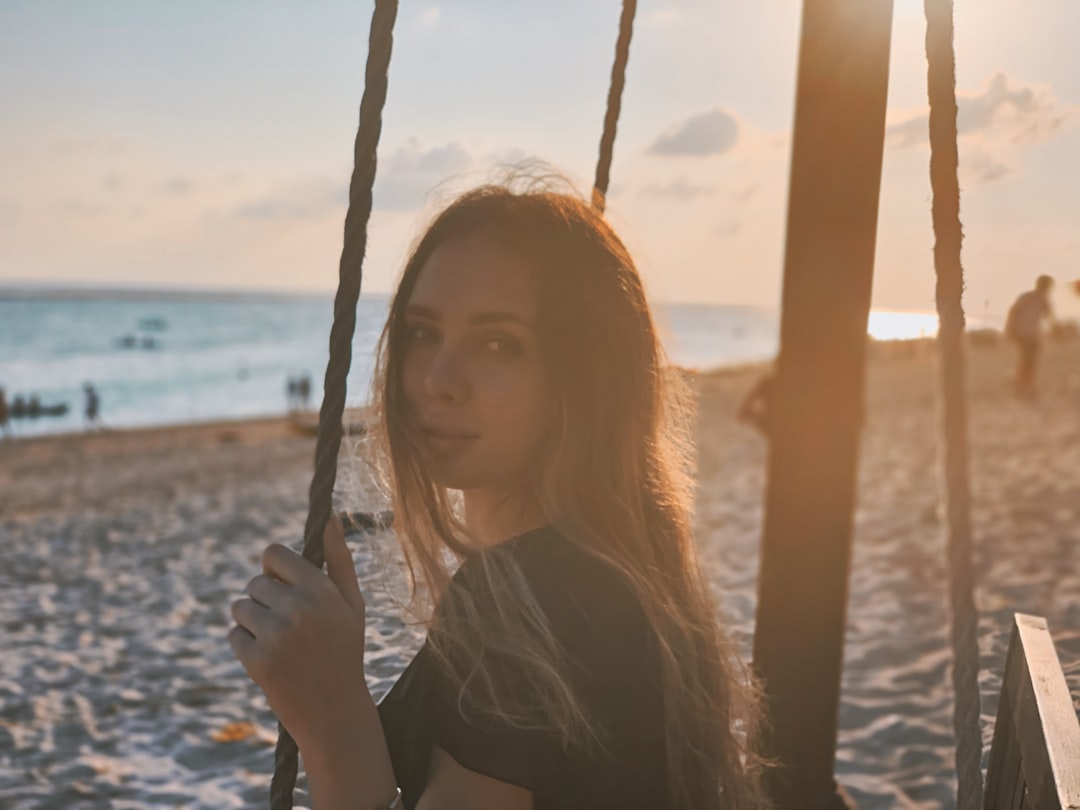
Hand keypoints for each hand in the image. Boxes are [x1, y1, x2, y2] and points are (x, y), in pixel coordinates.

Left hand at [229, 517, 373, 750]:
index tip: (285, 588)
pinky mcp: (256, 660)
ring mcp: (276, 635)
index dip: (274, 570)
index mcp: (321, 589)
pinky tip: (270, 660)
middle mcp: (299, 608)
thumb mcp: (351, 604)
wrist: (334, 711)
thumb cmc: (343, 650)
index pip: (273, 554)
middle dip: (264, 600)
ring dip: (252, 622)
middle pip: (254, 583)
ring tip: (279, 643)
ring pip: (240, 608)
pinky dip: (245, 645)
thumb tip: (330, 516)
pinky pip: (233, 634)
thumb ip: (339, 558)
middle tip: (288, 625)